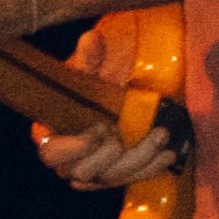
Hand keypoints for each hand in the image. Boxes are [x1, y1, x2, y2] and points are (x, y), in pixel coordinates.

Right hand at [29, 15, 181, 188]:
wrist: (110, 101)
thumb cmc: (91, 88)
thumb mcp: (89, 71)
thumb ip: (89, 59)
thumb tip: (92, 39)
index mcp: (51, 136)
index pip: (51, 154)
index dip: (73, 147)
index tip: (99, 128)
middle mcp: (70, 159)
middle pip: (84, 171)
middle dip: (109, 156)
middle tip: (125, 134)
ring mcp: (95, 170)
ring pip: (112, 177)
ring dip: (139, 159)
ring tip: (161, 135)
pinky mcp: (117, 175)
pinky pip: (132, 178)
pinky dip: (151, 167)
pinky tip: (167, 154)